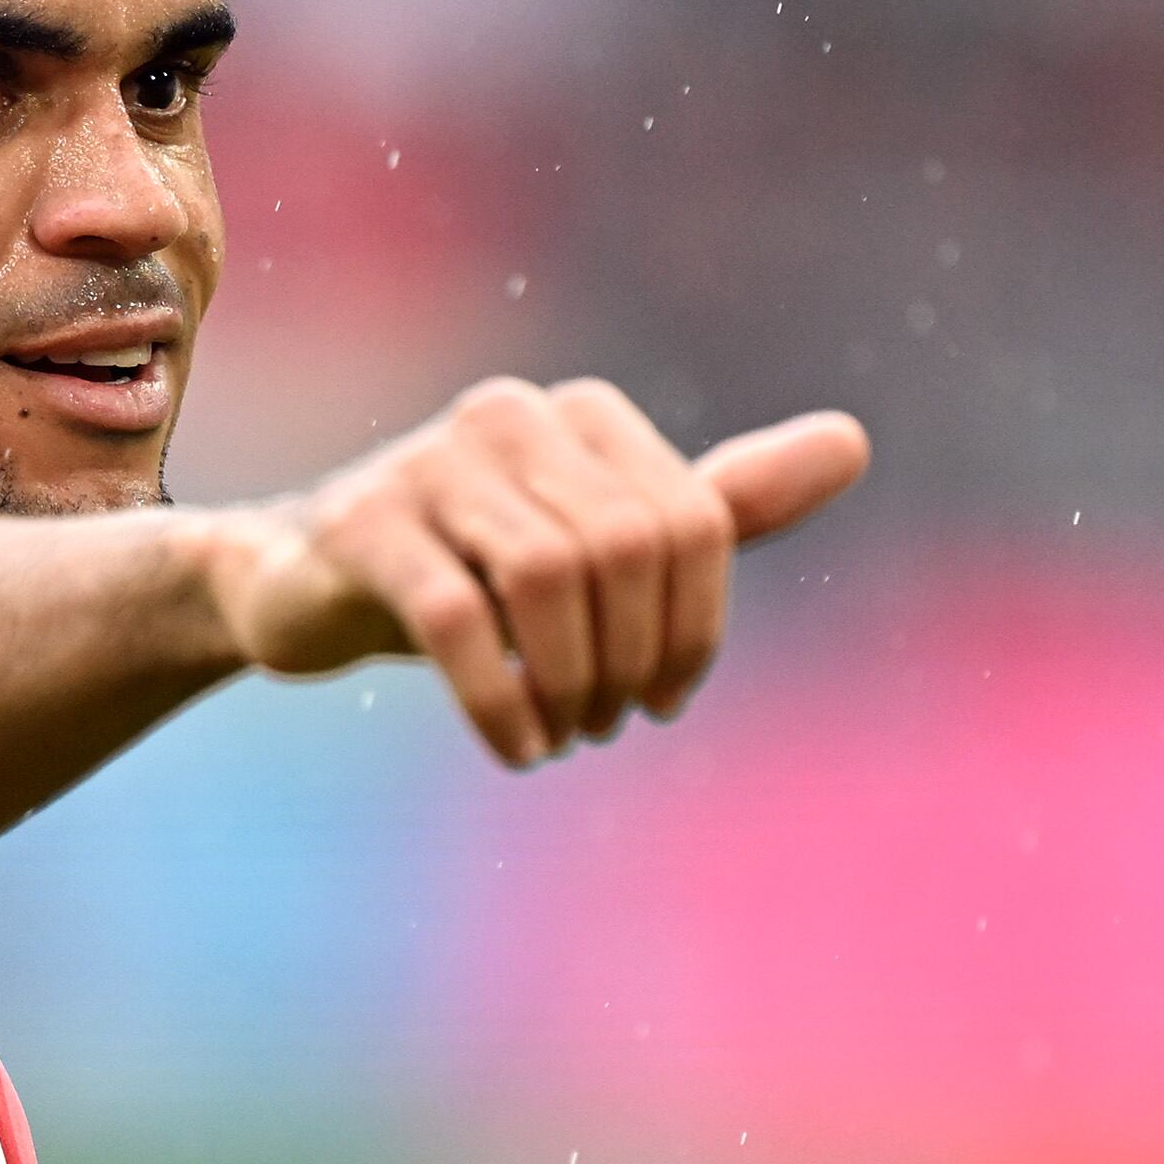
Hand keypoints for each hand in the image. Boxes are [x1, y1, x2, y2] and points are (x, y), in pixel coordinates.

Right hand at [204, 378, 868, 765]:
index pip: (693, 522)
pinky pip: (457, 618)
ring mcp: (431, 462)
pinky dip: (502, 701)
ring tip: (563, 737)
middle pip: (625, 549)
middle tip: (605, 727)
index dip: (697, 632)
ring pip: (547, 578)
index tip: (662, 701)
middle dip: (632, 661)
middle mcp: (512, 416)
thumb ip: (724, 502)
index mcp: (583, 416)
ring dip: (570, 682)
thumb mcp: (606, 544)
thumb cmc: (478, 570)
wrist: (308, 584)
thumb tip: (855, 441)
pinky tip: (518, 747)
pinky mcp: (364, 523)